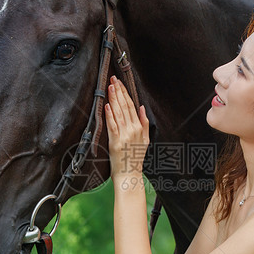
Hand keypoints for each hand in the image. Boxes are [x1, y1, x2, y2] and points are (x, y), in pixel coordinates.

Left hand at [104, 76, 149, 190]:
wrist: (130, 175)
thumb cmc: (135, 158)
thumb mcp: (145, 140)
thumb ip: (145, 123)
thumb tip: (141, 107)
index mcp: (139, 128)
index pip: (132, 105)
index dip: (125, 93)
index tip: (120, 83)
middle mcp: (133, 130)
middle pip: (125, 106)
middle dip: (119, 91)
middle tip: (113, 79)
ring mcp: (124, 135)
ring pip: (119, 113)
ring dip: (114, 99)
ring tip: (110, 87)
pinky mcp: (116, 142)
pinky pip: (113, 126)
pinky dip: (110, 115)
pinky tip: (108, 105)